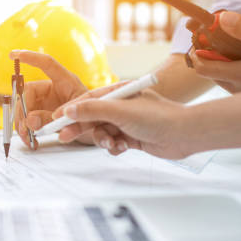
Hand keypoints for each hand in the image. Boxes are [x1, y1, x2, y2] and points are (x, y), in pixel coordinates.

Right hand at [9, 50, 89, 148]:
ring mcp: (48, 104)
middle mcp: (53, 90)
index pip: (46, 64)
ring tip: (26, 137)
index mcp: (66, 82)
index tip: (13, 55)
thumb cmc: (95, 120)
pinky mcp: (45, 118)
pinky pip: (30, 122)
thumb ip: (54, 118)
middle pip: (28, 92)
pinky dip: (28, 132)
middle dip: (22, 110)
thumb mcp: (78, 118)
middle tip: (24, 127)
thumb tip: (30, 121)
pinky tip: (31, 141)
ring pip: (25, 108)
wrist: (104, 136)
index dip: (30, 58)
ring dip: (22, 123)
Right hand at [53, 89, 193, 158]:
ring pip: (103, 132)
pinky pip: (114, 143)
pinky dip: (115, 147)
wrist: (184, 134)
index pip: (88, 100)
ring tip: (111, 144)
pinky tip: (123, 148)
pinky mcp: (133, 137)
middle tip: (63, 137)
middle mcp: (122, 106)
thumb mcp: (120, 111)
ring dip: (103, 140)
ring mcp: (127, 122)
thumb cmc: (157, 117)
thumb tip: (68, 110)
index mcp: (119, 93)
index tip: (55, 120)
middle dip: (80, 127)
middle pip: (92, 117)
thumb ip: (92, 110)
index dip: (70, 110)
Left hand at [187, 11, 240, 92]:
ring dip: (223, 60)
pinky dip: (233, 67)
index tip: (201, 36)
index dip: (197, 51)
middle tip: (220, 33)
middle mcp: (238, 90)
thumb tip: (222, 18)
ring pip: (221, 76)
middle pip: (209, 71)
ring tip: (238, 43)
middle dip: (210, 52)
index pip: (203, 68)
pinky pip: (233, 81)